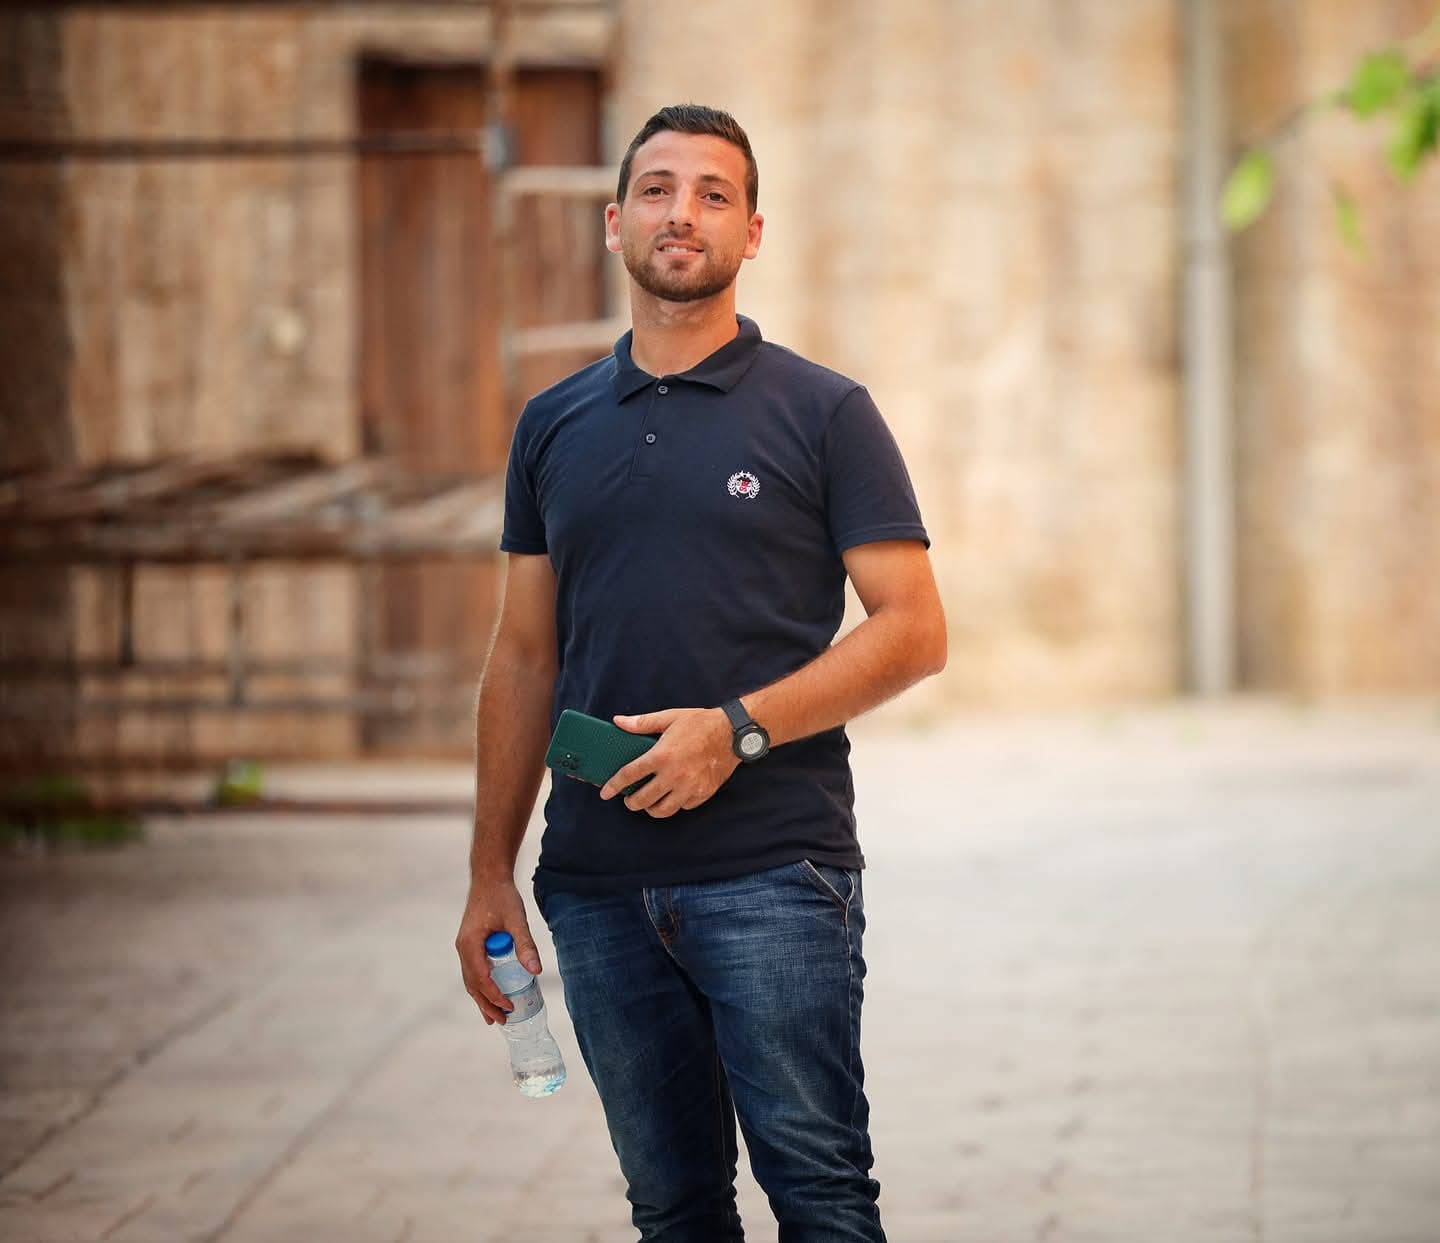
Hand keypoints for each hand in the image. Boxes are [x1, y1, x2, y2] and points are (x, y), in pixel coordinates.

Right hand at [455, 878, 541, 1024]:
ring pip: (470, 980)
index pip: (481, 979)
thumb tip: (536, 971)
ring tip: (494, 1017)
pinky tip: (490, 992)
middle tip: (502, 1021)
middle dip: (486, 1004)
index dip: (494, 996)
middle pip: (472, 984)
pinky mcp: (470, 943)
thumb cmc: (502, 896)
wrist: (489, 876)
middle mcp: (463, 948)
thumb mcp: (516, 919)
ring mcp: (464, 946)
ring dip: (481, 998)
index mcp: (470, 945)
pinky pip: (473, 970)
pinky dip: (480, 985)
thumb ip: (525, 945)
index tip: (509, 1006)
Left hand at [600, 707, 738, 817]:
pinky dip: (674, 804)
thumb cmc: (700, 723)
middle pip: (642, 800)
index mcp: (661, 756)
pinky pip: (682, 807)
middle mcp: (673, 775)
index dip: (614, 786)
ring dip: (651, 809)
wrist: (733, 733)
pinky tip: (672, 795)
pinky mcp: (702, 794)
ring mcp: (689, 787)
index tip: (605, 793)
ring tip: (649, 802)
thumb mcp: (669, 717)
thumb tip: (618, 722)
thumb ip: (642, 723)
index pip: (629, 775)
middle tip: (629, 799)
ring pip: (662, 811)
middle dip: (631, 802)